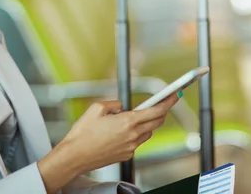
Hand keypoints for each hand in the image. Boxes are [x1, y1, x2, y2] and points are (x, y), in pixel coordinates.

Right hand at [62, 93, 178, 173]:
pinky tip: (124, 130)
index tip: (175, 96)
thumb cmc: (83, 133)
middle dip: (162, 112)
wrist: (75, 155)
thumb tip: (121, 107)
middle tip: (162, 103)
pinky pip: (138, 142)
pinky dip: (137, 134)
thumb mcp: (96, 108)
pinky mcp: (126, 155)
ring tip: (139, 116)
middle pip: (156, 122)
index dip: (168, 102)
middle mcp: (132, 135)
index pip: (156, 111)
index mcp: (127, 122)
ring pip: (148, 133)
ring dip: (148, 123)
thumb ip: (114, 104)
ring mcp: (130, 147)